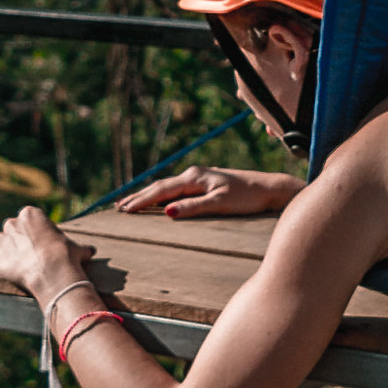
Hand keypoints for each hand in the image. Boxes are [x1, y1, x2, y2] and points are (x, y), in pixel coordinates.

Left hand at [0, 206, 95, 303]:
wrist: (54, 272)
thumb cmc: (67, 256)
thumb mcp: (77, 248)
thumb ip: (79, 247)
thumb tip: (90, 251)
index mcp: (31, 214)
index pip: (26, 218)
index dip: (31, 231)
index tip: (38, 242)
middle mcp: (12, 223)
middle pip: (9, 227)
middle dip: (15, 238)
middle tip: (25, 252)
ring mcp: (1, 240)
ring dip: (0, 246)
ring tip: (8, 258)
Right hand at [115, 165, 305, 218]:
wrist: (269, 189)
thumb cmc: (247, 198)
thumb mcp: (220, 204)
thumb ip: (193, 207)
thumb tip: (167, 212)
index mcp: (194, 178)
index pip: (161, 190)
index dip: (141, 201)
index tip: (123, 210)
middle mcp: (193, 174)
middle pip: (159, 186)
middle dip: (138, 197)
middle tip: (117, 208)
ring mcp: (199, 178)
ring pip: (166, 187)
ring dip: (147, 196)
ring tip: (129, 204)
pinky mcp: (205, 183)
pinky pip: (175, 189)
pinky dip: (161, 196)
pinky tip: (157, 202)